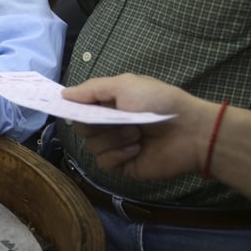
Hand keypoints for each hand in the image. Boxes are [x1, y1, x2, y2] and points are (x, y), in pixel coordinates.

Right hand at [61, 74, 217, 180]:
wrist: (190, 131)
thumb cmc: (159, 102)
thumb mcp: (125, 85)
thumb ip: (92, 89)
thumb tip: (63, 94)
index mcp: (109, 104)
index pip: (79, 107)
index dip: (71, 108)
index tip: (61, 107)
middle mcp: (109, 124)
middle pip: (82, 128)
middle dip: (96, 123)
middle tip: (116, 119)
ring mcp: (115, 145)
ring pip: (92, 145)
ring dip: (113, 138)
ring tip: (136, 133)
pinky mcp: (123, 165)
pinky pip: (104, 162)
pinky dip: (117, 154)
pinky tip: (136, 148)